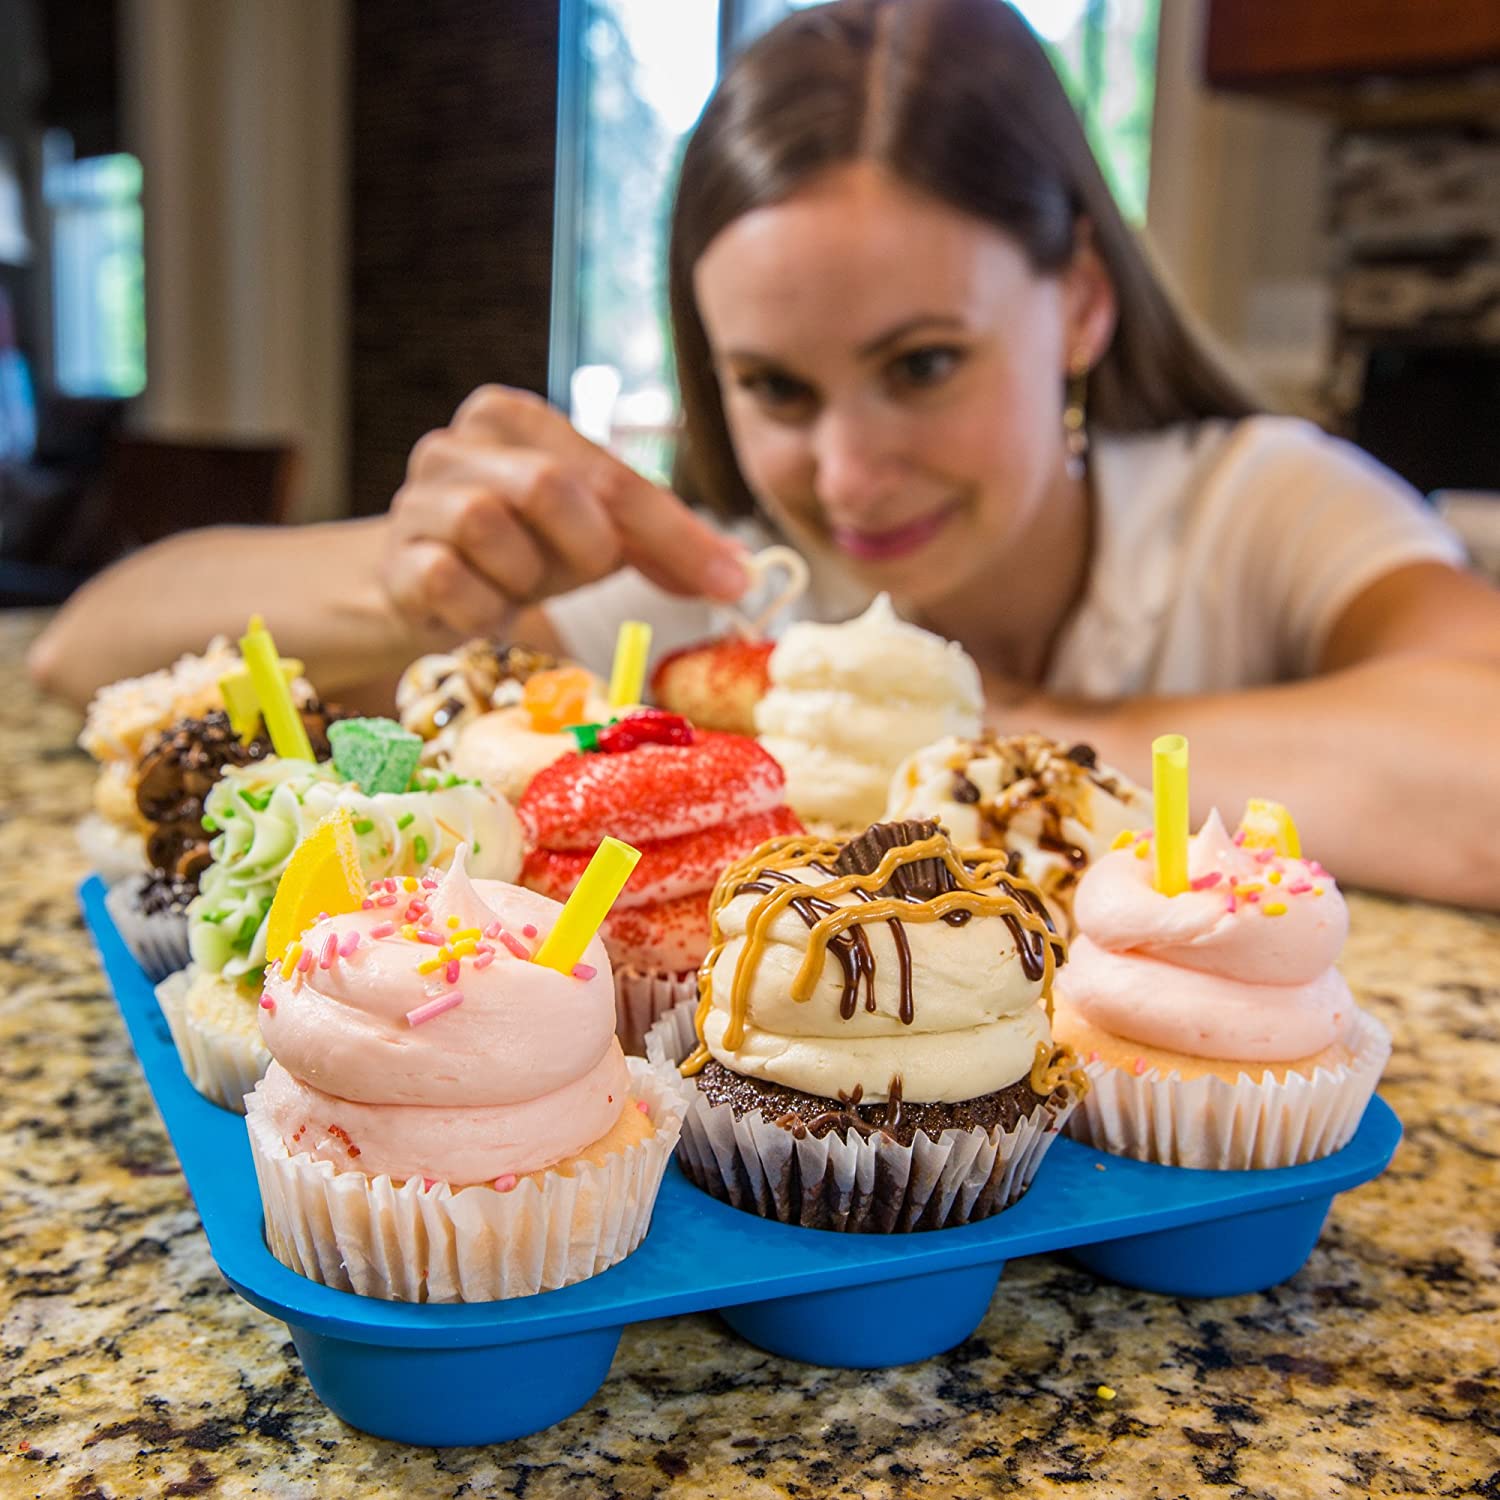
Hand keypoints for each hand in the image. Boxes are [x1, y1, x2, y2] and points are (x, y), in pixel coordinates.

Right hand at [383, 385, 749, 636]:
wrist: (422, 586)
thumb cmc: (520, 549)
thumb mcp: (591, 532)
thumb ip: (659, 541)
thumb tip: (737, 572)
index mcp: (515, 419)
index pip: (612, 474)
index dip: (676, 534)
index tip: (731, 584)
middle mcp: (456, 444)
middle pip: (549, 487)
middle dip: (583, 547)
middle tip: (582, 573)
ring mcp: (415, 500)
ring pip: (489, 528)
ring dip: (527, 577)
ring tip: (520, 584)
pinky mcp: (395, 561)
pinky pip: (453, 585)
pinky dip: (485, 611)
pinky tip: (485, 609)